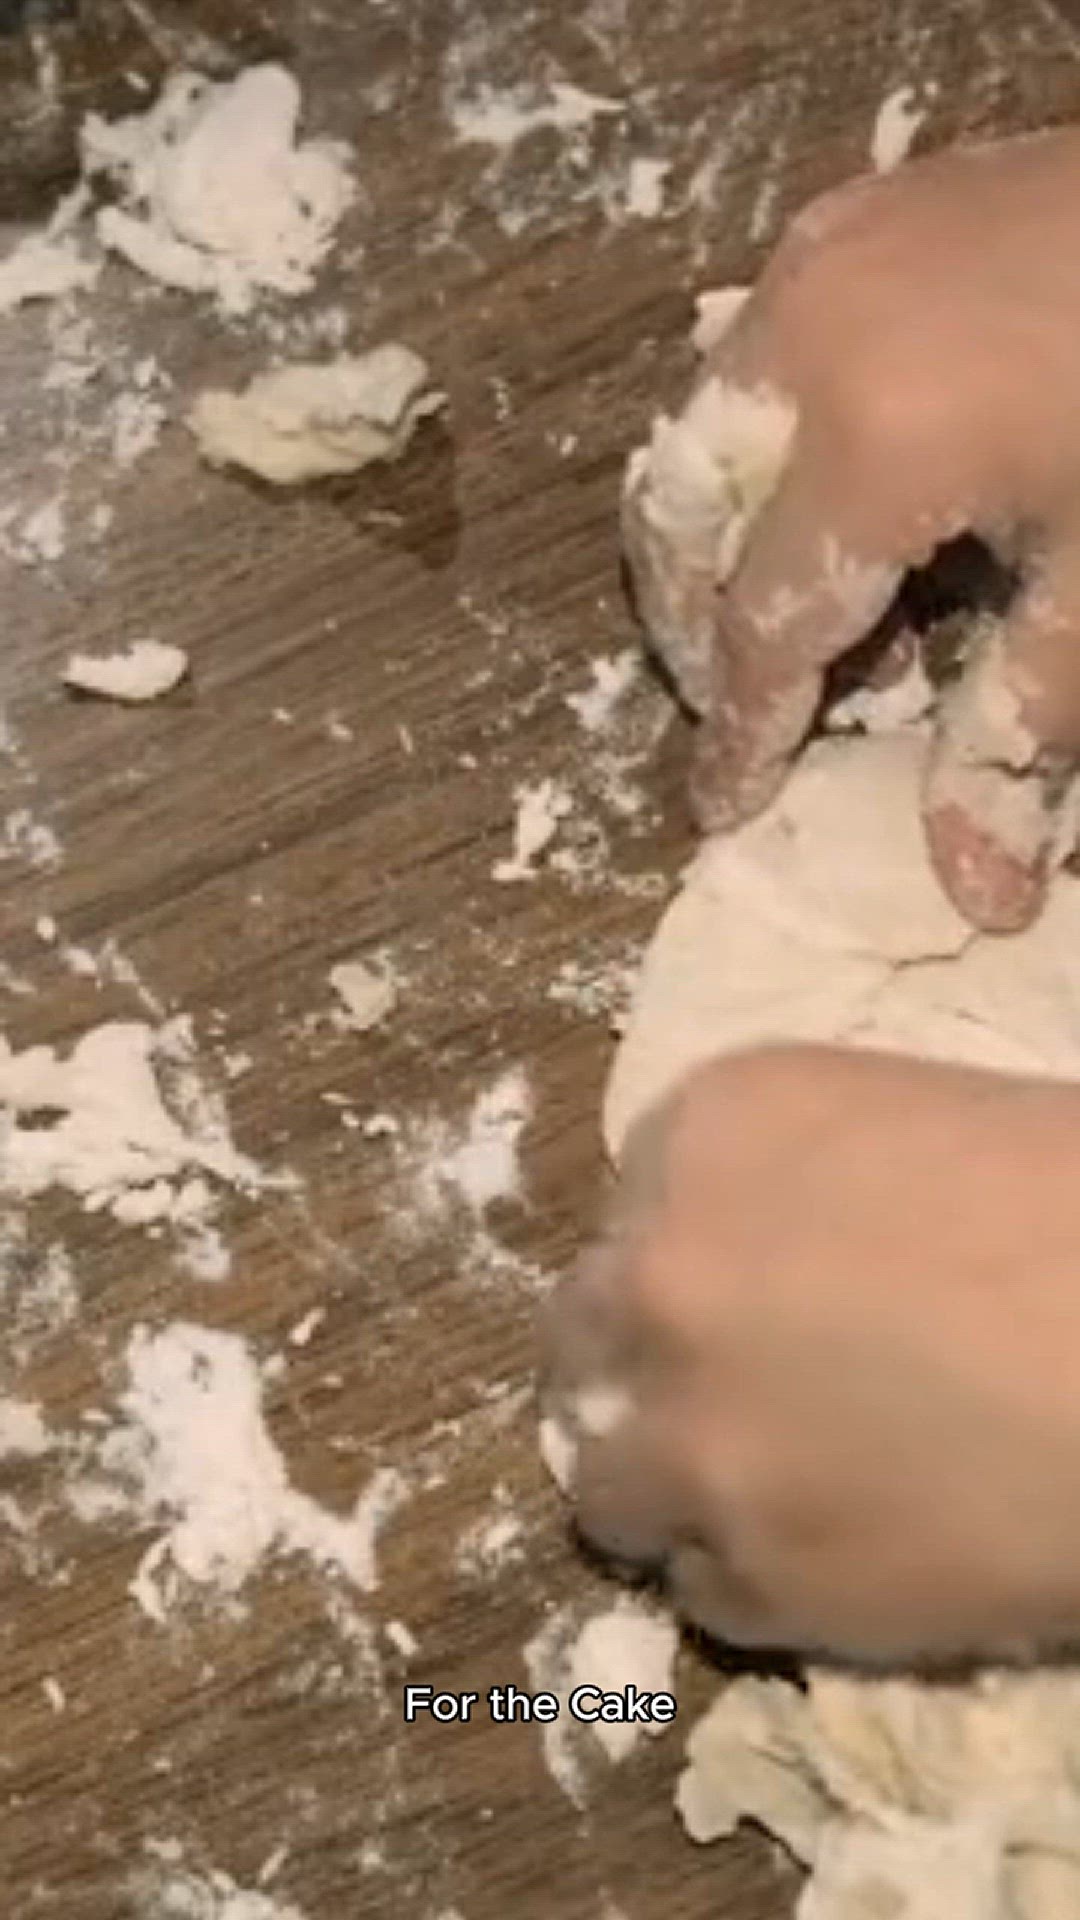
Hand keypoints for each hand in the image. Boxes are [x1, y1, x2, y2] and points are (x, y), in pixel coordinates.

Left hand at [542, 1044, 1079, 1664]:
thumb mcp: (919, 1123)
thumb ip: (797, 1182)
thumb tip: (772, 1256)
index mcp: (710, 1129)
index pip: (636, 1205)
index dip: (689, 1257)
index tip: (740, 1292)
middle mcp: (659, 1274)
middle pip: (587, 1334)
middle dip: (647, 1363)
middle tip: (732, 1392)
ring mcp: (691, 1436)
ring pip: (609, 1481)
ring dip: (671, 1486)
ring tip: (766, 1491)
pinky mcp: (753, 1576)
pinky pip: (703, 1589)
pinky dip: (753, 1577)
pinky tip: (838, 1552)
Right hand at [623, 130, 1079, 931]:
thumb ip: (1018, 731)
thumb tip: (978, 895)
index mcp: (872, 440)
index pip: (762, 626)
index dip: (742, 727)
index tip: (725, 802)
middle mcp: (810, 336)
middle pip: (682, 513)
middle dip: (694, 622)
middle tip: (747, 700)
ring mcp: (829, 253)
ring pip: (705, 424)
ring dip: (726, 528)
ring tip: (814, 599)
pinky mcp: (865, 208)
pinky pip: (763, 349)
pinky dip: (769, 438)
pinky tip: (854, 484)